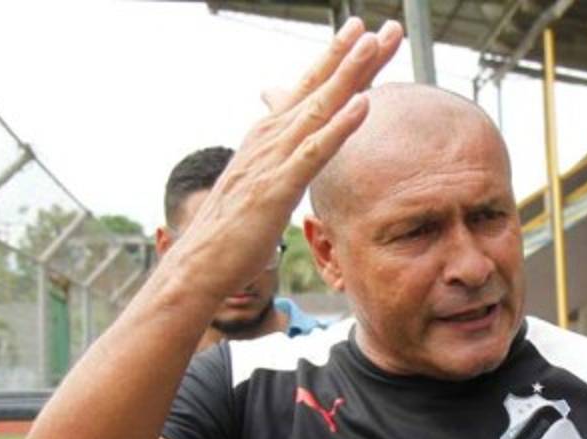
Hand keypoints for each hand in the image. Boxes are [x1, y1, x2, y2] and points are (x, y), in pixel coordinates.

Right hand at [163, 17, 402, 300]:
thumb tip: (286, 143)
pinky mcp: (277, 187)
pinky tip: (363, 104)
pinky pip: (314, 152)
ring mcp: (273, 160)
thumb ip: (277, 157)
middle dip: (354, 55)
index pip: (311, 89)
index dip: (339, 60)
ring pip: (318, 108)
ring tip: (374, 44)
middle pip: (320, 87)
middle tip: (386, 26)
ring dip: (349, 75)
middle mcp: (271, 137)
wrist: (200, 264)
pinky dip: (339, 126)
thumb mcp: (262, 182)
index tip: (366, 32)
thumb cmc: (233, 229)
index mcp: (271, 135)